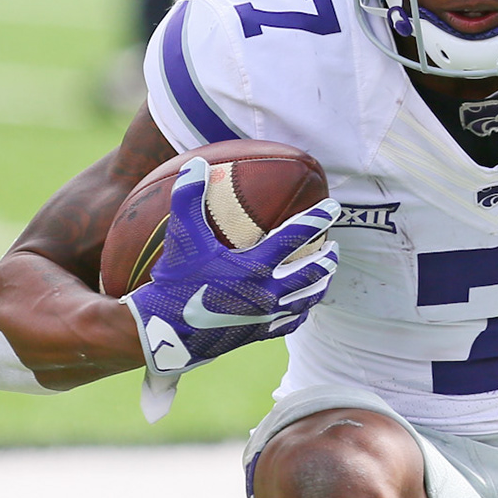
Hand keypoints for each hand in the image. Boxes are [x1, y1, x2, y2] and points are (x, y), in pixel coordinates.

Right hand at [125, 158, 339, 374]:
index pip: (295, 237)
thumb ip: (188, 198)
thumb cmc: (173, 281)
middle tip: (336, 247)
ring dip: (320, 285)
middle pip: (311, 273)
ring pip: (305, 300)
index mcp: (254, 267)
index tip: (334, 208)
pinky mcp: (256, 334)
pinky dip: (299, 314)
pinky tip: (301, 308)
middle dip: (328, 259)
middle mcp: (266, 292)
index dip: (317, 219)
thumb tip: (195, 163)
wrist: (162, 332)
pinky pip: (288, 324)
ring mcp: (264, 316)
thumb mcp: (181, 237)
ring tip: (327, 274)